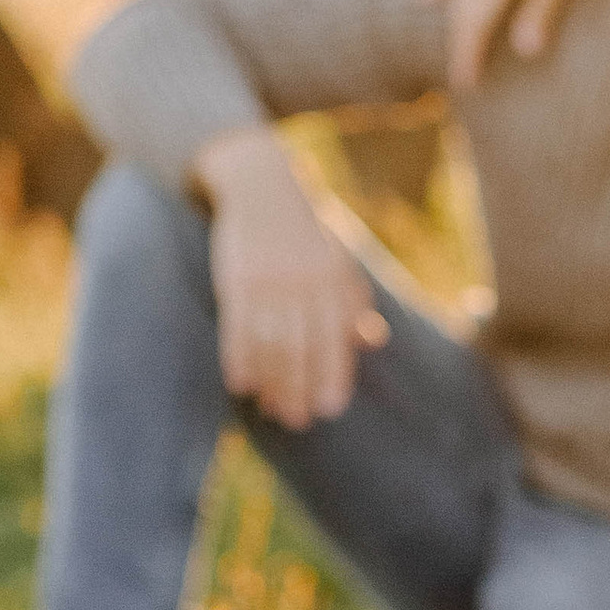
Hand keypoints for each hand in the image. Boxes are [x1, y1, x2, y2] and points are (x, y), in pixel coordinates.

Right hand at [193, 128, 384, 429]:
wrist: (262, 189)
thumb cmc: (307, 235)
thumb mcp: (339, 263)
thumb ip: (354, 303)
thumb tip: (373, 340)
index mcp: (333, 282)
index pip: (336, 339)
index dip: (332, 375)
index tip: (329, 409)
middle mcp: (303, 284)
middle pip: (301, 347)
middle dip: (298, 388)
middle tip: (295, 421)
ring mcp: (269, 282)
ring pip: (270, 342)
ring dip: (269, 381)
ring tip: (270, 408)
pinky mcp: (237, 279)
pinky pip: (237, 326)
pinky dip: (238, 357)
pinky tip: (239, 384)